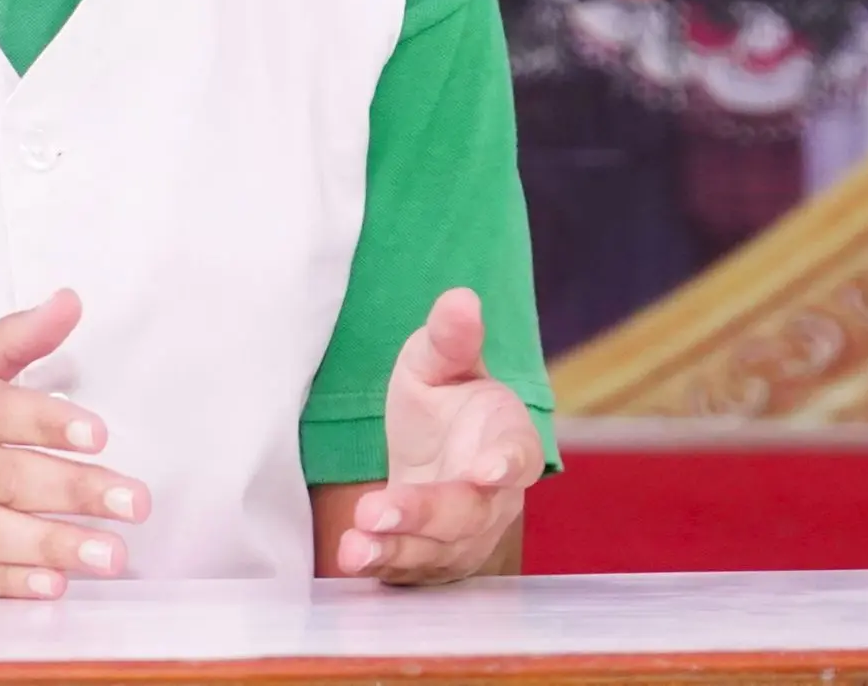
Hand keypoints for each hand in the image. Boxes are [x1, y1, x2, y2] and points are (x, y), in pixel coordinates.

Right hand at [0, 289, 148, 598]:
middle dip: (73, 491)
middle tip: (134, 501)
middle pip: (2, 476)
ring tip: (111, 553)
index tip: (97, 432)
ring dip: (53, 545)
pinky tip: (51, 585)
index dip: (44, 419)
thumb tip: (70, 301)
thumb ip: (11, 339)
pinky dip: (8, 582)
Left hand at [336, 287, 542, 585]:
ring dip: (396, 549)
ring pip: (437, 551)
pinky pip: (411, 570)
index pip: (515, 458)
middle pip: (468, 514)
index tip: (484, 471)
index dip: (503, 465)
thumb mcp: (438, 361)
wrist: (431, 451)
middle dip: (425, 515)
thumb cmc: (444, 399)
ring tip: (355, 545)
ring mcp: (464, 537)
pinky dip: (382, 566)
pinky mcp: (431, 560)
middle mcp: (493, 500)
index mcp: (508, 443)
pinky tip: (351, 558)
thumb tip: (461, 297)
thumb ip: (451, 337)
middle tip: (378, 510)